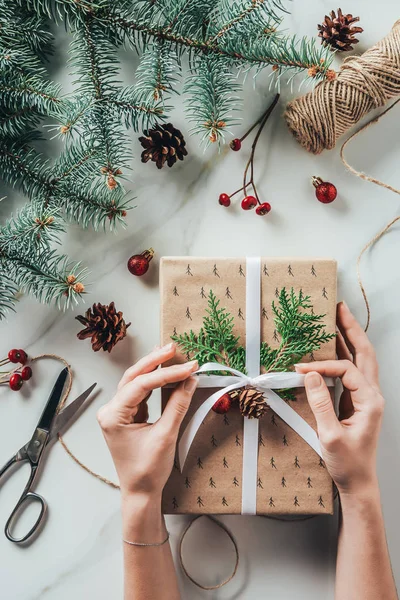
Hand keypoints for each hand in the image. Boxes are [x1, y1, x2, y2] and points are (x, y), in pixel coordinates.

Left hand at [97, 343, 197, 499]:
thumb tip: (190, 380)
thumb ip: (178, 405)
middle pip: (133, 377)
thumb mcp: (166, 435)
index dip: (167, 374)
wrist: (140, 493)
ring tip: (170, 354)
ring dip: (154, 368)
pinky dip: (154, 381)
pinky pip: (140, 392)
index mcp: (113, 415)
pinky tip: (165, 371)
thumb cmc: (148, 470)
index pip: (141, 385)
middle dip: (155, 361)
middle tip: (174, 348)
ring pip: (135, 381)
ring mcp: (117, 412)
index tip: (189, 367)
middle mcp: (111, 410)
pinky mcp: (127, 415)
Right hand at [295, 301, 383, 496]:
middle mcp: (372, 395)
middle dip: (352, 329)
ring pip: (362, 360)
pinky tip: (333, 347)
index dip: (322, 367)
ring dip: (350, 338)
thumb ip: (321, 404)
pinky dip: (343, 355)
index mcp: (369, 402)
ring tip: (336, 319)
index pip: (346, 371)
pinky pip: (352, 372)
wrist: (358, 482)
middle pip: (365, 353)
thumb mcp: (330, 435)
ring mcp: (366, 397)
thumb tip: (310, 376)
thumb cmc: (347, 463)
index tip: (300, 370)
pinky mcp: (357, 401)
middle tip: (338, 309)